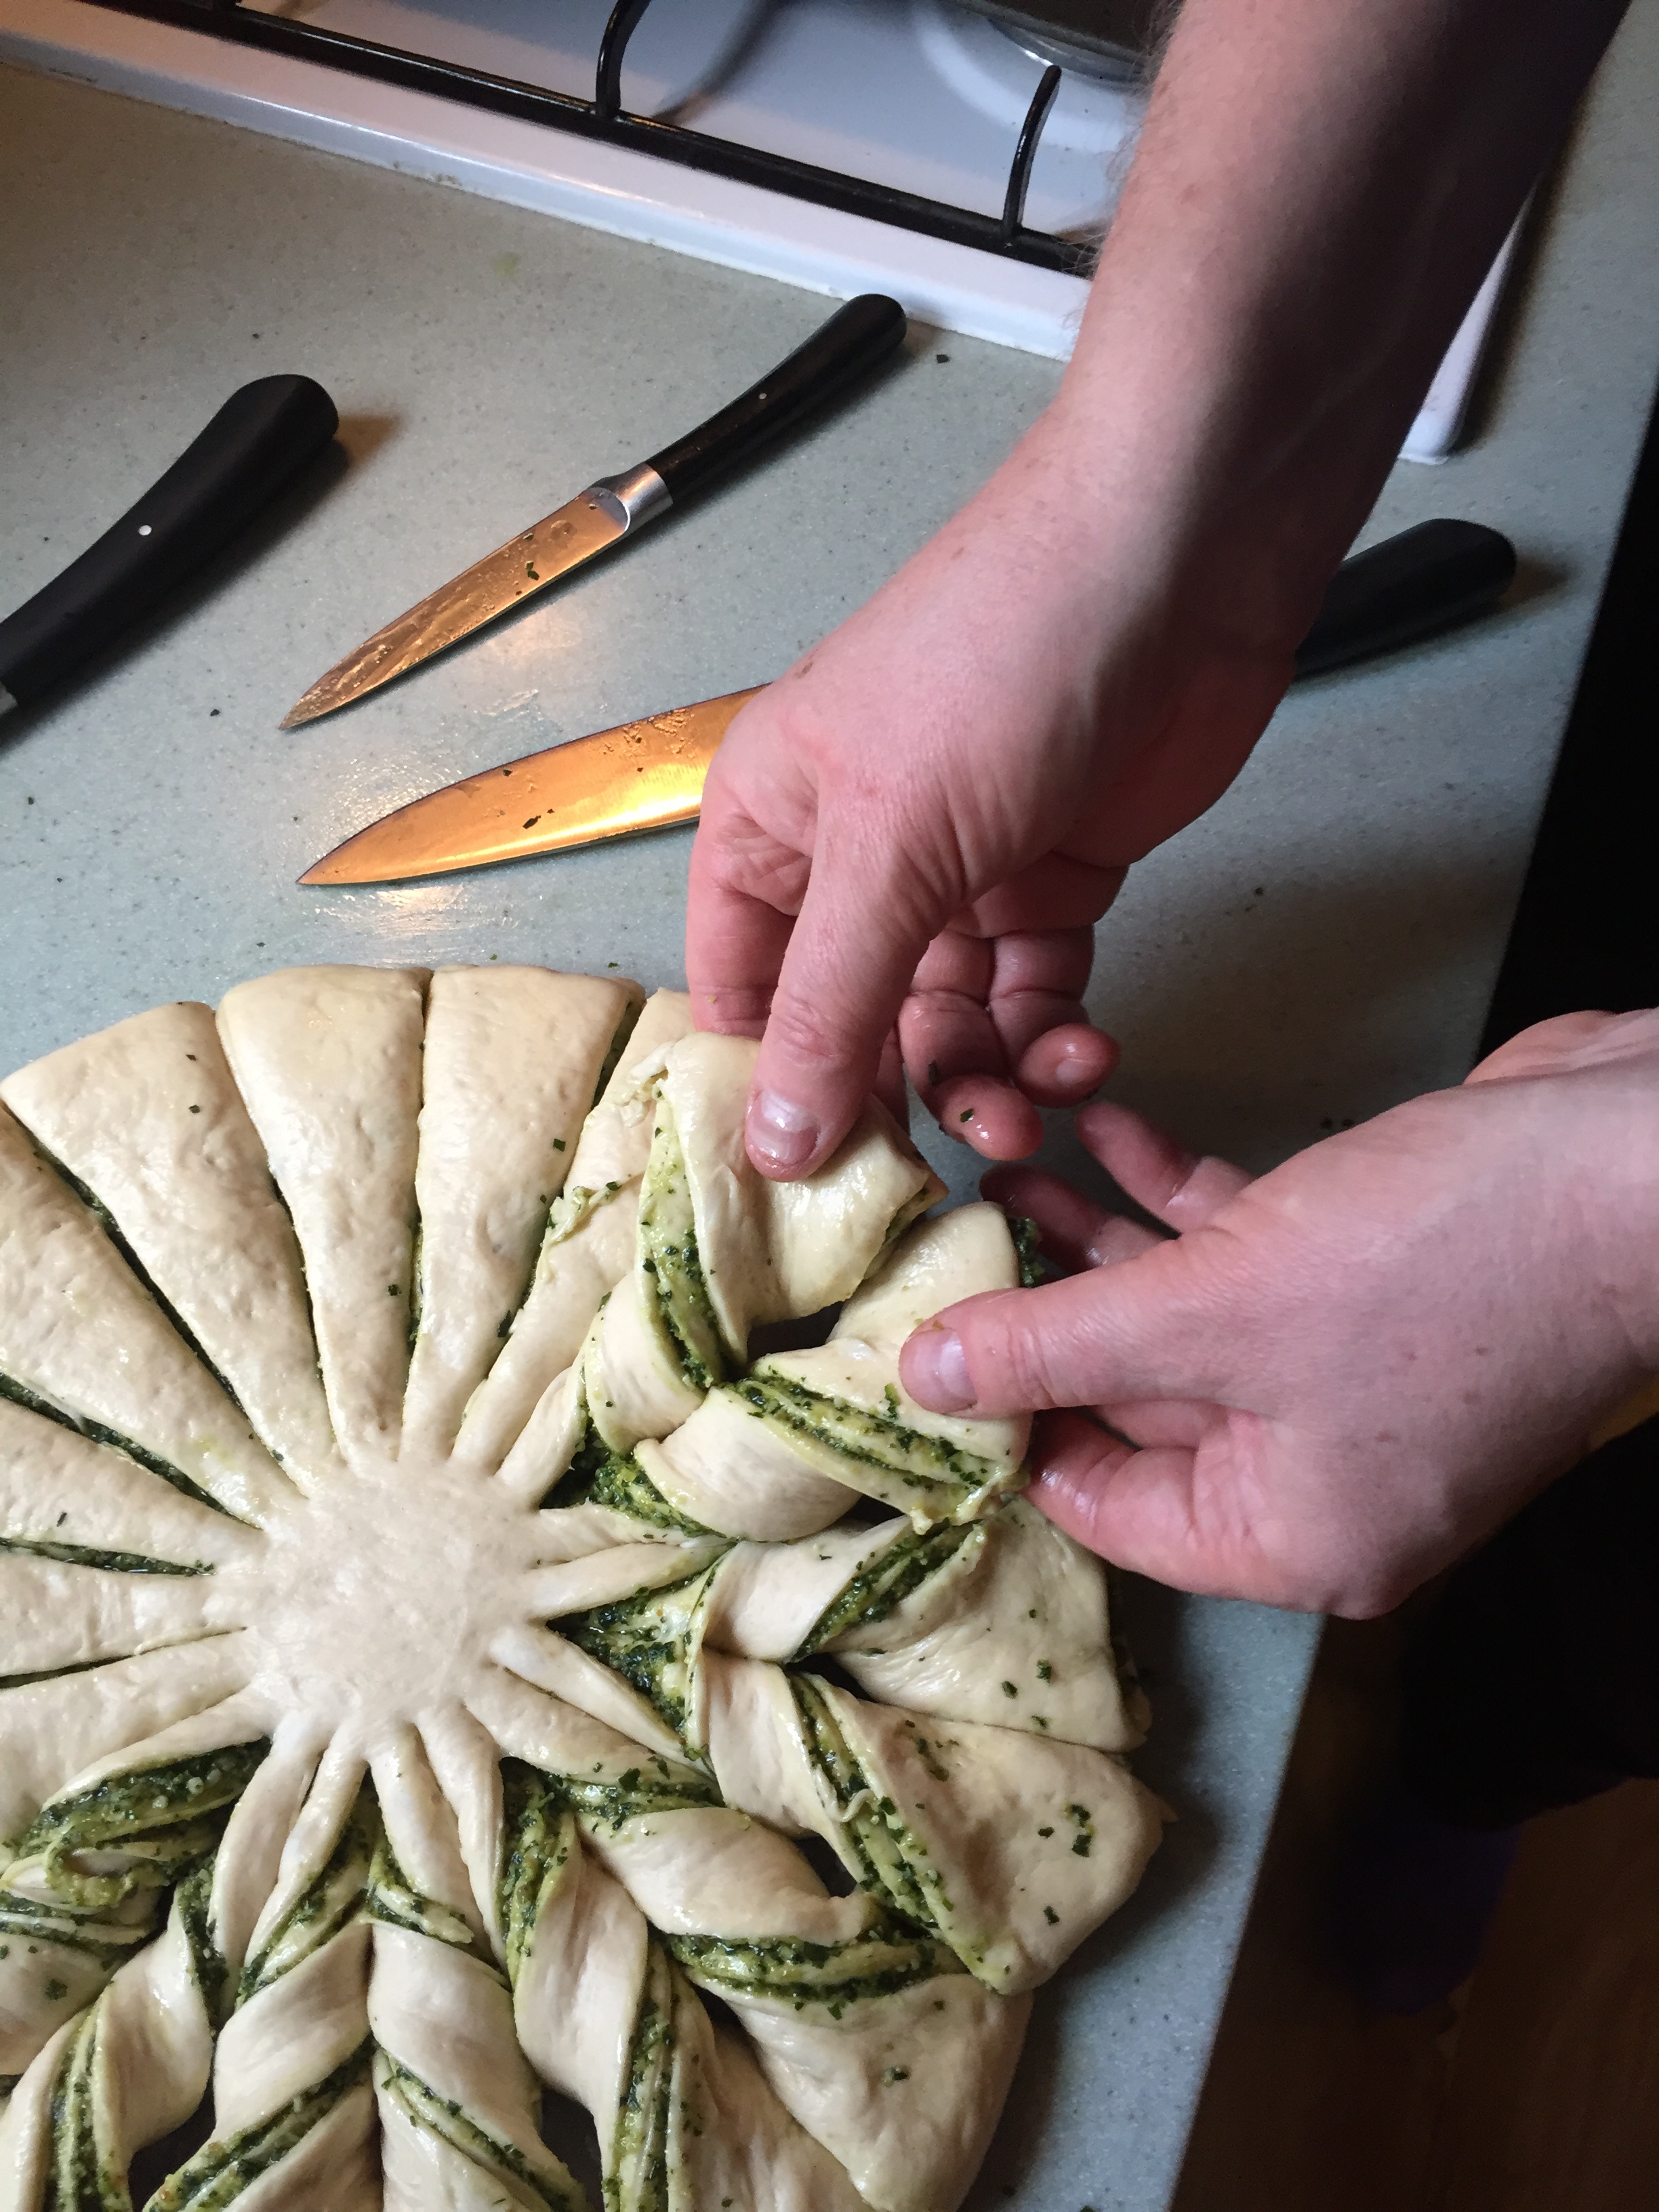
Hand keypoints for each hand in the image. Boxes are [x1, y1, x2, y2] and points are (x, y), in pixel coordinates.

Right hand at [687, 402, 1299, 1175]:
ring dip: (995, 1076)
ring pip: (953, 1021)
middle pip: (854, 1026)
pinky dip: (1056, 1033)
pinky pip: (1034, 992)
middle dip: (908, 1095)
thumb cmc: (995, 662)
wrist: (1173, 563)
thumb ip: (830, 1005)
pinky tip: (1087, 1052)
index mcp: (768, 831)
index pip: (739, 995)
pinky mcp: (1051, 879)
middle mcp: (852, 860)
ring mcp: (957, 872)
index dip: (772, 1091)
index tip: (818, 1185)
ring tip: (1044, 1103)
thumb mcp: (889, 849)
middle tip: (967, 1159)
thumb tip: (770, 1144)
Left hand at [898, 1012, 1658, 1615]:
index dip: (1008, 1431)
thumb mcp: (1215, 1312)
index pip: (1107, 1508)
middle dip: (1042, 1314)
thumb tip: (920, 1379)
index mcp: (1292, 1534)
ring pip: (1180, 1314)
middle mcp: (1319, 1468)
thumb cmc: (1444, 1266)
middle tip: (947, 1241)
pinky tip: (1093, 1124)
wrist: (1636, 1161)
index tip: (923, 1354)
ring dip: (1092, 1238)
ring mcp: (1347, 1371)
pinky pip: (1236, 1248)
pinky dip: (1168, 1193)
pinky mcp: (1368, 1275)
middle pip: (1135, 1404)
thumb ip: (1059, 1346)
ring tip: (998, 1163)